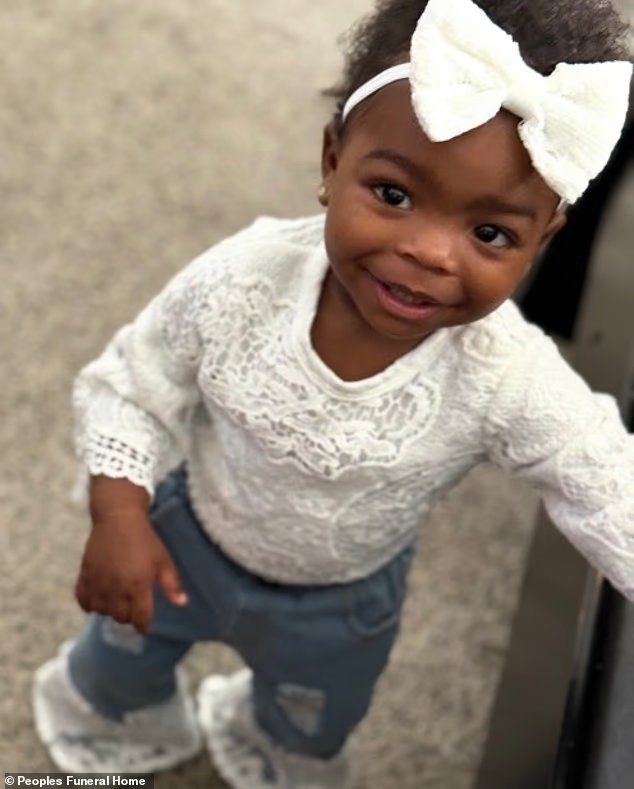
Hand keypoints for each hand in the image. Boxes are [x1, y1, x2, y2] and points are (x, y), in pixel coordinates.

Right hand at [74, 510, 187, 634]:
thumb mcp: (163, 561)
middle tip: (132, 606)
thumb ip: (172, 584)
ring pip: (102, 612)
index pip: (140, 618)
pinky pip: (83, 601)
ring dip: (110, 610)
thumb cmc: (145, 540)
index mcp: (138, 585)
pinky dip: (90, 604)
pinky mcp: (84, 576)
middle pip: (120, 617)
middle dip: (128, 616)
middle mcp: (116, 588)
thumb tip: (182, 603)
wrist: (119, 518)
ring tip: (117, 600)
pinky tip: (99, 598)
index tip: (145, 627)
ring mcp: (98, 583)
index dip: (143, 626)